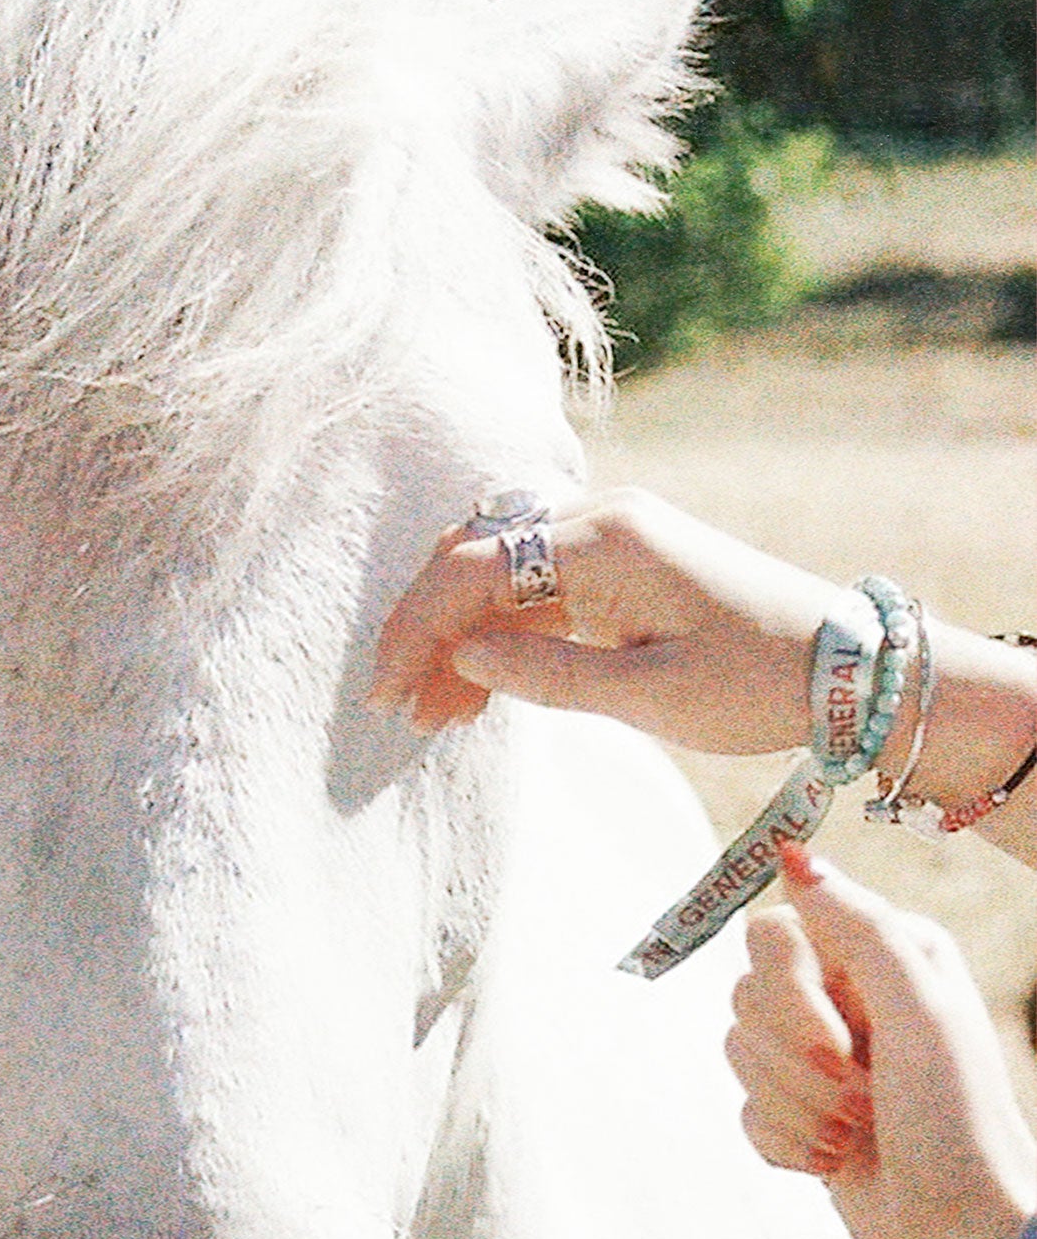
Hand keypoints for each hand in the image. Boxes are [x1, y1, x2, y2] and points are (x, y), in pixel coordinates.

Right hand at [369, 487, 842, 750]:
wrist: (851, 671)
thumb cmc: (760, 683)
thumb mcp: (650, 696)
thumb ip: (545, 673)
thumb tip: (458, 655)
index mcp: (610, 541)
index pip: (475, 569)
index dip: (416, 629)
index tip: (387, 692)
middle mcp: (602, 522)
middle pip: (474, 560)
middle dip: (424, 631)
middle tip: (399, 706)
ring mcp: (610, 541)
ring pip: (496, 578)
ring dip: (455, 640)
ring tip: (435, 716)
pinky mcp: (618, 569)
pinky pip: (531, 594)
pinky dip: (495, 639)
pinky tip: (474, 692)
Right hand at [728, 842, 1035, 1238]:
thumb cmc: (958, 1127)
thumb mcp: (921, 1010)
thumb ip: (858, 926)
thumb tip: (793, 855)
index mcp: (885, 956)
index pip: (773, 932)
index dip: (790, 990)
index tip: (838, 1039)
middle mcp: (851, 997)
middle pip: (746, 993)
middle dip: (794, 1061)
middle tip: (859, 1096)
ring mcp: (822, 1059)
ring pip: (737, 1051)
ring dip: (794, 1107)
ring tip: (854, 1136)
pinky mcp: (798, 1115)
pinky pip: (743, 1109)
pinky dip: (785, 1142)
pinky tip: (834, 1162)